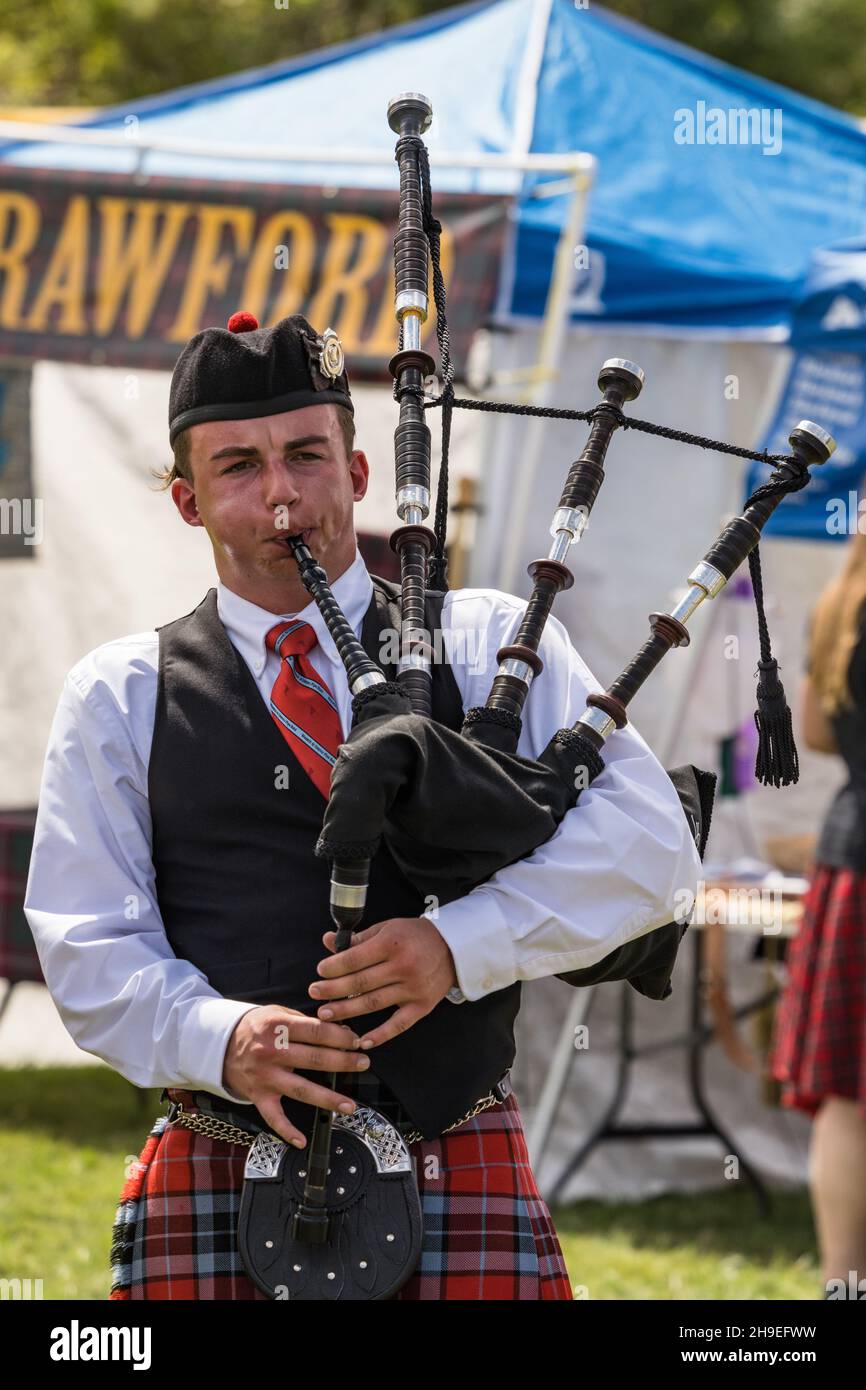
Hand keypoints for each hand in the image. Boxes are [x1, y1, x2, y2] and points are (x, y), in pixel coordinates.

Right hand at [221, 1004, 371, 1148]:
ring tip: (349, 1105)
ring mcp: (265, 1077)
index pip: (315, 1031)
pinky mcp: (258, 1096)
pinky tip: (303, 1140)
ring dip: (328, 1098)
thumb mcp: (277, 1012)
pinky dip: (287, 1131)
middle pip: (313, 1059)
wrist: (219, 1045)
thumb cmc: (255, 1027)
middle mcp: (271, 1052)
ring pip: (301, 1089)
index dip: (339, 1036)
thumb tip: (341, 1031)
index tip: (356, 1041)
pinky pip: (274, 1117)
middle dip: (343, 1062)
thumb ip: (305, 1021)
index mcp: (277, 1026)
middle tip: (363, 1063)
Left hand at [308, 916, 458, 1049]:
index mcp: (392, 943)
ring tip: (326, 1014)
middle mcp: (403, 967)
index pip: (355, 958)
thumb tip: (328, 941)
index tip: (320, 971)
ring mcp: (413, 989)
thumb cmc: (415, 935)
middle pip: (360, 982)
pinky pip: (399, 1024)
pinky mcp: (422, 1006)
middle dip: (333, 989)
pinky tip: (362, 1041)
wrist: (454, 947)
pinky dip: (381, 1035)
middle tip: (314, 993)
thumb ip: (358, 938)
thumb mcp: (387, 929)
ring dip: (347, 1010)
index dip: (334, 967)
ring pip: (373, 1003)